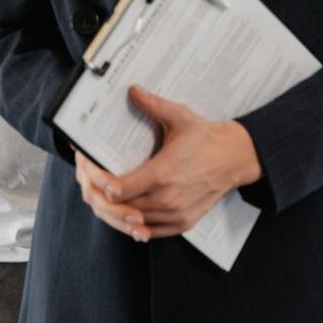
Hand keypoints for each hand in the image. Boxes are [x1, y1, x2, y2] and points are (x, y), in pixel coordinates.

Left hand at [77, 87, 262, 240]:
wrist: (236, 159)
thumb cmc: (205, 138)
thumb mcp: (180, 117)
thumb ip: (153, 105)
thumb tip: (132, 89)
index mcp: (162, 173)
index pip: (117, 190)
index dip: (98, 184)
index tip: (88, 172)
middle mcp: (168, 198)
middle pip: (119, 210)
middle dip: (98, 198)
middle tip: (87, 186)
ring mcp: (176, 214)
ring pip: (132, 224)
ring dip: (112, 214)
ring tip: (98, 199)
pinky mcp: (183, 223)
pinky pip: (150, 232)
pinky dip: (132, 227)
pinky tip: (121, 216)